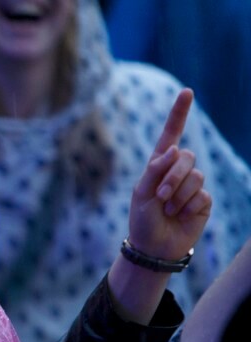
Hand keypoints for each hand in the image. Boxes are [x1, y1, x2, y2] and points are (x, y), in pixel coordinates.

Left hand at [127, 88, 212, 260]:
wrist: (153, 248)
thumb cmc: (142, 220)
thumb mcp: (141, 193)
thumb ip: (155, 170)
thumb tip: (175, 149)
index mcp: (159, 166)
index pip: (171, 135)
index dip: (179, 114)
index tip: (186, 92)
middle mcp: (177, 172)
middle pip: (186, 157)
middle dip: (173, 176)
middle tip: (161, 196)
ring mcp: (192, 185)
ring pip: (195, 175)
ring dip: (178, 194)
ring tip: (167, 209)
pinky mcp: (203, 200)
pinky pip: (201, 194)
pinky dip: (187, 205)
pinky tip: (179, 215)